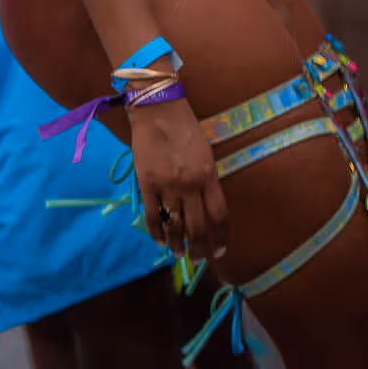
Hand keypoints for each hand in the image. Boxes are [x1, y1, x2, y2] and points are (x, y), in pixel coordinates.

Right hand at [128, 98, 227, 261]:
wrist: (157, 109)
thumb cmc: (184, 128)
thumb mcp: (205, 154)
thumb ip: (206, 180)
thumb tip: (203, 205)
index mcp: (209, 177)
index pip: (219, 216)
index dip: (220, 237)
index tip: (220, 250)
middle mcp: (190, 185)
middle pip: (198, 227)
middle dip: (200, 247)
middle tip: (199, 259)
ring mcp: (167, 185)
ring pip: (175, 224)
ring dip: (177, 244)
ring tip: (178, 254)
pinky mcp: (146, 182)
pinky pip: (152, 214)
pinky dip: (156, 231)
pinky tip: (159, 240)